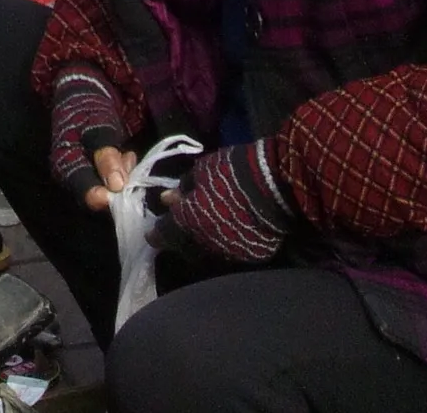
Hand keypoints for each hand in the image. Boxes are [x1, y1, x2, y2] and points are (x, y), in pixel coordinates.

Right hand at [48, 68, 131, 209]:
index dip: (106, 198)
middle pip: (101, 194)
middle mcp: (74, 178)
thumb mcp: (97, 128)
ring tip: (126, 154)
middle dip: (119, 182)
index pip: (86, 195)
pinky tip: (125, 155)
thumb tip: (117, 186)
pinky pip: (114, 181)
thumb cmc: (86, 109)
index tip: (123, 188)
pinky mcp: (97, 173)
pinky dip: (123, 170)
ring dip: (123, 174)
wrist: (83, 94)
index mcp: (66, 168)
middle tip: (127, 160)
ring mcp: (87, 176)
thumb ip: (106, 157)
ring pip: (110, 188)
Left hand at [153, 141, 289, 263]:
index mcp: (190, 222)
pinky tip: (224, 234)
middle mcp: (207, 243)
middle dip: (178, 240)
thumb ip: (183, 188)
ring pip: (207, 255)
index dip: (157, 234)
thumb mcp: (203, 170)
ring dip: (200, 245)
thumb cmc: (233, 171)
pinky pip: (230, 254)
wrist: (276, 183)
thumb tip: (168, 200)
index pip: (166, 234)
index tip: (151, 234)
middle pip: (186, 249)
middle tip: (178, 230)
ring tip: (201, 231)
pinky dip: (222, 246)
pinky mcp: (250, 256)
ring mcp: (230, 253)